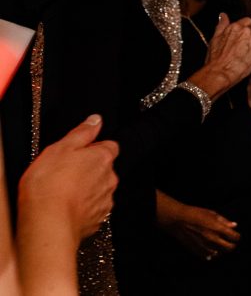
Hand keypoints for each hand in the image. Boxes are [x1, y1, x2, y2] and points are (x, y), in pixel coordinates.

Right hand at [18, 115, 118, 242]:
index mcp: (103, 157)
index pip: (109, 146)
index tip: (78, 153)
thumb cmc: (49, 185)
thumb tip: (95, 120)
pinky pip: (93, 209)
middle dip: (90, 169)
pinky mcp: (98, 219)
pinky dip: (83, 207)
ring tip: (63, 192)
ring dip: (87, 188)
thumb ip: (82, 133)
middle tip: (66, 173)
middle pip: (105, 168)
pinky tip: (66, 207)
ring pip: (100, 189)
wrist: (48, 222)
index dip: (93, 148)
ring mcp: (105, 200)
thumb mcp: (60, 148)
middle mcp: (110, 178)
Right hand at [156, 191, 239, 259]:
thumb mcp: (212, 214)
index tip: (235, 235)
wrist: (178, 220)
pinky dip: (212, 254)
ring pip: (220, 254)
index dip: (237, 236)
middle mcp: (213, 239)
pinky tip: (211, 249)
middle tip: (230, 242)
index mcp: (218, 228)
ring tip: (220, 245)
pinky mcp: (197, 250)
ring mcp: (205, 246)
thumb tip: (234, 225)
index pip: (235, 237)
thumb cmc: (195, 214)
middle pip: (230, 248)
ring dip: (221, 250)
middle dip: (232, 245)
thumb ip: (224, 221)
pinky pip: (209, 257)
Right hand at [190, 14, 250, 100]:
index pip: (248, 21)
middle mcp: (247, 31)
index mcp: (236, 26)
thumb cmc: (216, 57)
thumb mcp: (215, 38)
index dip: (247, 28)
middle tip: (246, 46)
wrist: (220, 72)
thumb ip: (222, 25)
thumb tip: (223, 15)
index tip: (244, 35)